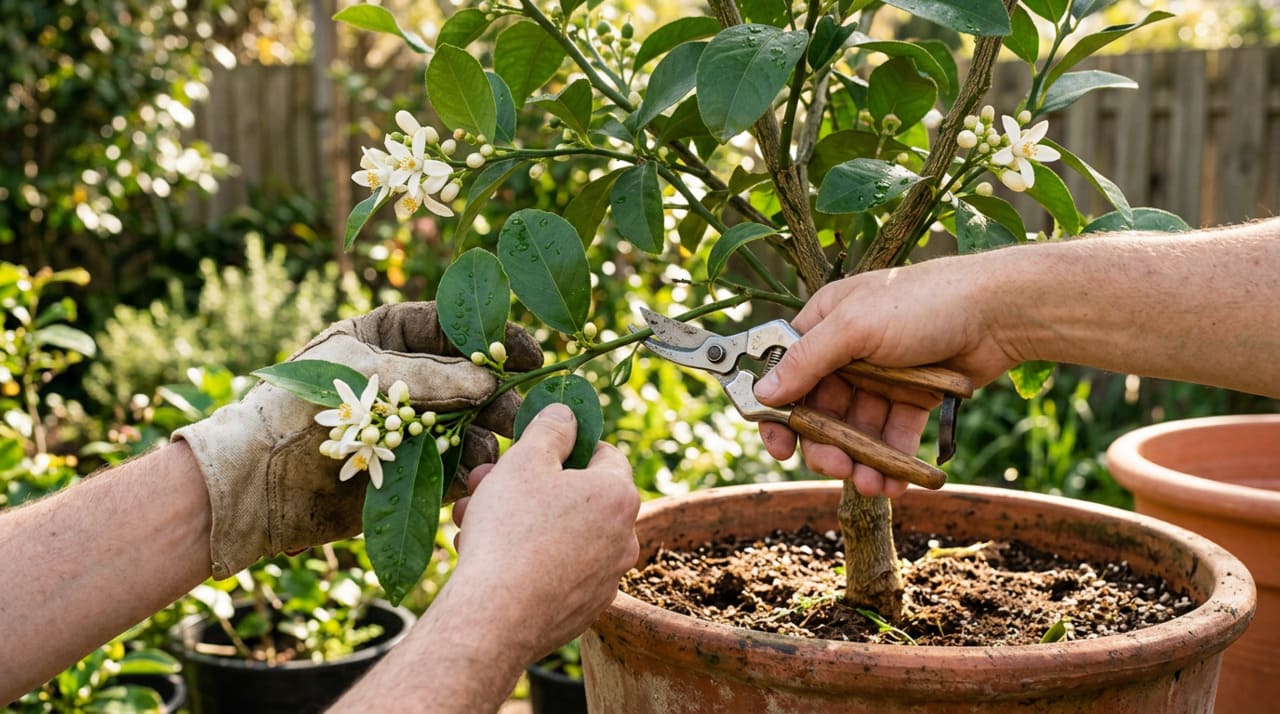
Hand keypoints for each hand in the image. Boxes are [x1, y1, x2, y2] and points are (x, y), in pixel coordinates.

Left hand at [174, 302, 541, 578]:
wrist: (250, 484)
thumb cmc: (291, 410)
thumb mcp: (364, 376)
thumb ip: (431, 377)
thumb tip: (489, 381)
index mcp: (384, 339)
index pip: (449, 328)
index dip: (493, 337)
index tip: (531, 352)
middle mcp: (401, 380)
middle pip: (468, 380)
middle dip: (499, 396)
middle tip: (527, 413)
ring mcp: (406, 428)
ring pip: (467, 426)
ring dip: (489, 436)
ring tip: (501, 450)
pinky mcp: (406, 473)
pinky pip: (452, 467)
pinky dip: (471, 471)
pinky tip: (482, 475)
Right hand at [449, 404, 639, 658]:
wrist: (494, 618)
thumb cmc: (510, 530)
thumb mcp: (525, 461)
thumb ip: (551, 429)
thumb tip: (567, 414)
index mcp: (619, 495)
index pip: (603, 453)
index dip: (565, 445)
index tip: (530, 450)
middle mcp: (625, 538)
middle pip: (576, 497)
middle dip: (528, 485)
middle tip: (484, 482)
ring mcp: (606, 578)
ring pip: (561, 534)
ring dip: (519, 520)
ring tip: (470, 518)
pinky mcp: (584, 609)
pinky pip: (557, 570)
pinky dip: (528, 558)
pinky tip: (485, 555)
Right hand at [753, 256, 1016, 496]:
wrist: (999, 313)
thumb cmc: (924, 303)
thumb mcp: (855, 327)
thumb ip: (806, 361)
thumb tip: (763, 394)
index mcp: (825, 322)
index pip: (786, 372)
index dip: (778, 412)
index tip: (778, 447)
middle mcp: (849, 350)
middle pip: (821, 409)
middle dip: (825, 444)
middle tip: (836, 468)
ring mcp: (881, 376)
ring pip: (857, 428)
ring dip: (860, 460)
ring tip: (872, 485)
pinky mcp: (913, 397)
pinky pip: (893, 435)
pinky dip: (891, 461)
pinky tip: (894, 483)